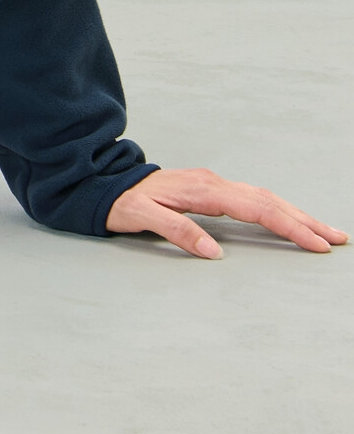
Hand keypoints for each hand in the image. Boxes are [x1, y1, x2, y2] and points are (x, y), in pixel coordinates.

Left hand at [106, 167, 345, 258]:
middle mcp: (212, 184)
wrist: (103, 182)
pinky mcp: (209, 189)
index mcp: (202, 190)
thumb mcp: (141, 216)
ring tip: (322, 231)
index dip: (289, 226)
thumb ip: (176, 231)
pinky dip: (275, 209)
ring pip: (263, 197)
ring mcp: (212, 184)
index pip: (257, 209)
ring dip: (294, 214)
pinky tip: (286, 219)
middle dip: (304, 220)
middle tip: (337, 238)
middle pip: (268, 200)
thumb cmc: (120, 201)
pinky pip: (251, 197)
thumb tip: (214, 252)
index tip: (316, 243)